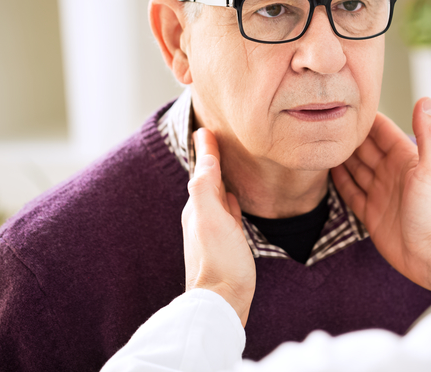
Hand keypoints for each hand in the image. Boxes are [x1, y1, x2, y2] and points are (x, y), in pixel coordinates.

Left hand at [182, 128, 255, 326]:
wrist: (222, 302)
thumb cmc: (219, 260)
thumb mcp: (210, 218)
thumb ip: (205, 186)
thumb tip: (205, 155)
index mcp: (197, 208)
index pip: (202, 170)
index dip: (206, 149)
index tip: (206, 128)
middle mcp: (201, 218)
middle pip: (206, 181)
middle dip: (210, 160)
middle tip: (214, 138)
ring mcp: (213, 232)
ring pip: (216, 196)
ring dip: (219, 178)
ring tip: (224, 163)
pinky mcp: (226, 245)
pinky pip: (227, 214)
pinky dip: (229, 200)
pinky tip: (234, 199)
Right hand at [332, 98, 430, 292]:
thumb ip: (428, 133)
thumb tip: (425, 99)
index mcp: (406, 159)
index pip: (382, 132)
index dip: (366, 119)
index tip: (346, 103)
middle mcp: (391, 173)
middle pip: (365, 149)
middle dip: (348, 136)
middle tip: (325, 122)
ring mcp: (380, 193)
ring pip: (355, 169)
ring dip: (340, 157)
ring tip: (319, 142)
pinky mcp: (371, 214)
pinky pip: (351, 193)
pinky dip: (339, 182)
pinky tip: (326, 170)